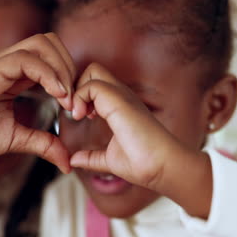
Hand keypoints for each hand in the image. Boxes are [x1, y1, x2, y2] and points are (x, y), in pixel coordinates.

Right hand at [0, 33, 75, 173]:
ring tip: (67, 99)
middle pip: (49, 43)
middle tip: (75, 100)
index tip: (77, 106)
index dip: (69, 76)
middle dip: (70, 67)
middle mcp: (5, 64)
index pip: (50, 57)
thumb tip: (68, 163)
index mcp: (13, 75)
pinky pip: (24, 60)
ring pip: (40, 44)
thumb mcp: (16, 139)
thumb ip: (43, 143)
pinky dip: (48, 74)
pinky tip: (57, 96)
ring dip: (62, 69)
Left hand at [68, 63, 177, 187]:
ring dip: (77, 91)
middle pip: (92, 69)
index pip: (95, 83)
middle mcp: (121, 96)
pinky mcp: (120, 102)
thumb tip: (74, 160)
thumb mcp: (109, 159)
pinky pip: (92, 85)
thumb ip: (91, 158)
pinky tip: (82, 117)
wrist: (162, 167)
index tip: (79, 117)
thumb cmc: (143, 164)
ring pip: (92, 70)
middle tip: (74, 111)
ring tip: (78, 115)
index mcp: (119, 105)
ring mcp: (122, 96)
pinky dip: (80, 97)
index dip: (81, 95)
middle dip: (76, 86)